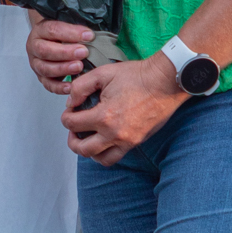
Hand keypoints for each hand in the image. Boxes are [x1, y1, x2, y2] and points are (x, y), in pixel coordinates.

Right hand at [26, 13, 95, 93]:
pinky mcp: (41, 77)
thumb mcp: (66, 25)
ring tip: (79, 67)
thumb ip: (74, 27)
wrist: (51, 41)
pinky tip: (71, 86)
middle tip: (83, 52)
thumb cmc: (62, 33)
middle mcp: (35, 47)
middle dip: (65, 52)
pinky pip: (48, 84)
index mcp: (40, 30)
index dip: (70, 33)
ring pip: (45, 68)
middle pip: (45, 50)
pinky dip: (59, 87)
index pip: (52, 30)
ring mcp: (36, 63)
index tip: (88, 36)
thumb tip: (89, 33)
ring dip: (63, 69)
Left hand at [60, 53, 182, 164]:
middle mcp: (115, 134)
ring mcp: (128, 141)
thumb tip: (70, 102)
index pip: (72, 125)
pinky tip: (104, 139)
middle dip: (72, 140)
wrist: (165, 81)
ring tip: (88, 138)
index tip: (71, 110)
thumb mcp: (102, 74)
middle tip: (73, 130)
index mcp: (104, 116)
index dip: (66, 116)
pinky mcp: (137, 142)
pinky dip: (106, 152)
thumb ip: (80, 87)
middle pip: (82, 149)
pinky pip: (117, 156)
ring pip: (100, 159)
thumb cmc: (136, 76)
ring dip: (89, 151)